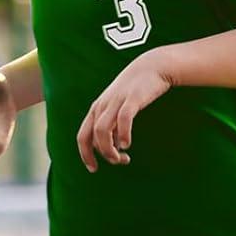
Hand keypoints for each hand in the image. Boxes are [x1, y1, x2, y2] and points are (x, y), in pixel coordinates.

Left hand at [77, 51, 171, 170]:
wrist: (152, 66)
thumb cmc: (136, 90)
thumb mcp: (120, 106)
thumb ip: (113, 124)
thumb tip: (113, 145)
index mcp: (97, 109)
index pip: (82, 136)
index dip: (85, 155)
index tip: (94, 169)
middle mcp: (102, 106)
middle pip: (92, 137)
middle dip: (103, 155)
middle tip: (119, 161)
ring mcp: (116, 102)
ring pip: (102, 131)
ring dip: (110, 149)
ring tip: (123, 157)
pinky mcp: (131, 100)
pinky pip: (122, 120)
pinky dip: (122, 135)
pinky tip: (127, 144)